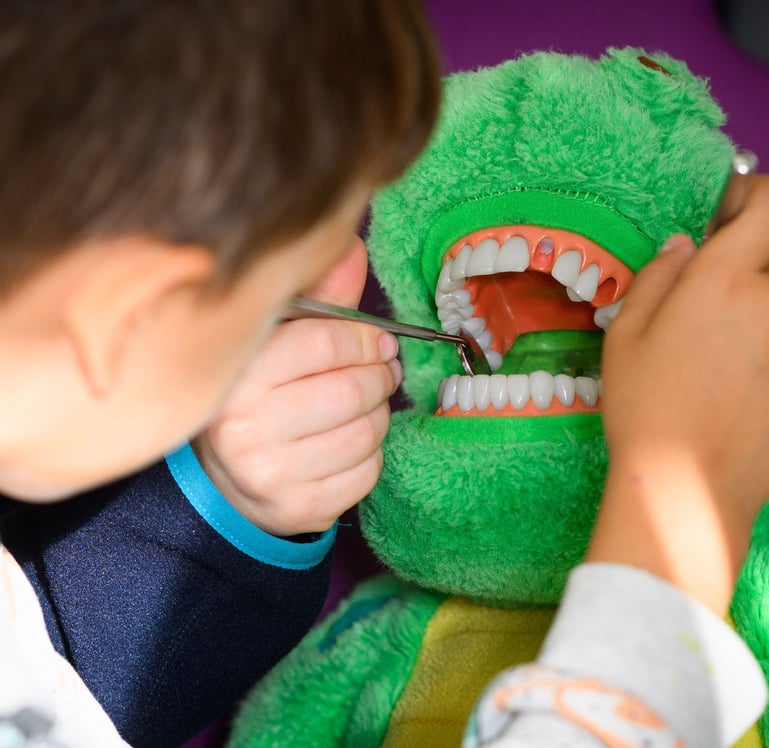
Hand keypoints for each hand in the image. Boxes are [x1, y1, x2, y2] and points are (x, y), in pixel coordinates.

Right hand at [194, 237, 401, 535]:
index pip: (325, 342)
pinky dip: (373, 452)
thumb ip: (319, 296)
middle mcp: (244, 427)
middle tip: (382, 369)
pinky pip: (368, 472)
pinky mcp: (298, 509)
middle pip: (353, 389)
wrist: (229, 477)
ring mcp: (270, 473)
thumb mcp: (278, 338)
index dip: (365, 337)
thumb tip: (352, 244)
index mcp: (236, 373)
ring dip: (380, 414)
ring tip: (367, 404)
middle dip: (380, 375)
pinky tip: (352, 441)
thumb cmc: (263, 393)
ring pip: (367, 432)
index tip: (377, 338)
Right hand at [589, 177, 768, 613]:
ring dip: (756, 321)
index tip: (734, 206)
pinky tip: (739, 397)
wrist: (690, 493)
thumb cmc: (645, 407)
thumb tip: (688, 245)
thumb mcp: (627, 332)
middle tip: (703, 317)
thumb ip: (661, 273)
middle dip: (742, 273)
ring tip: (717, 371)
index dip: (759, 192)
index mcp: (727, 276)